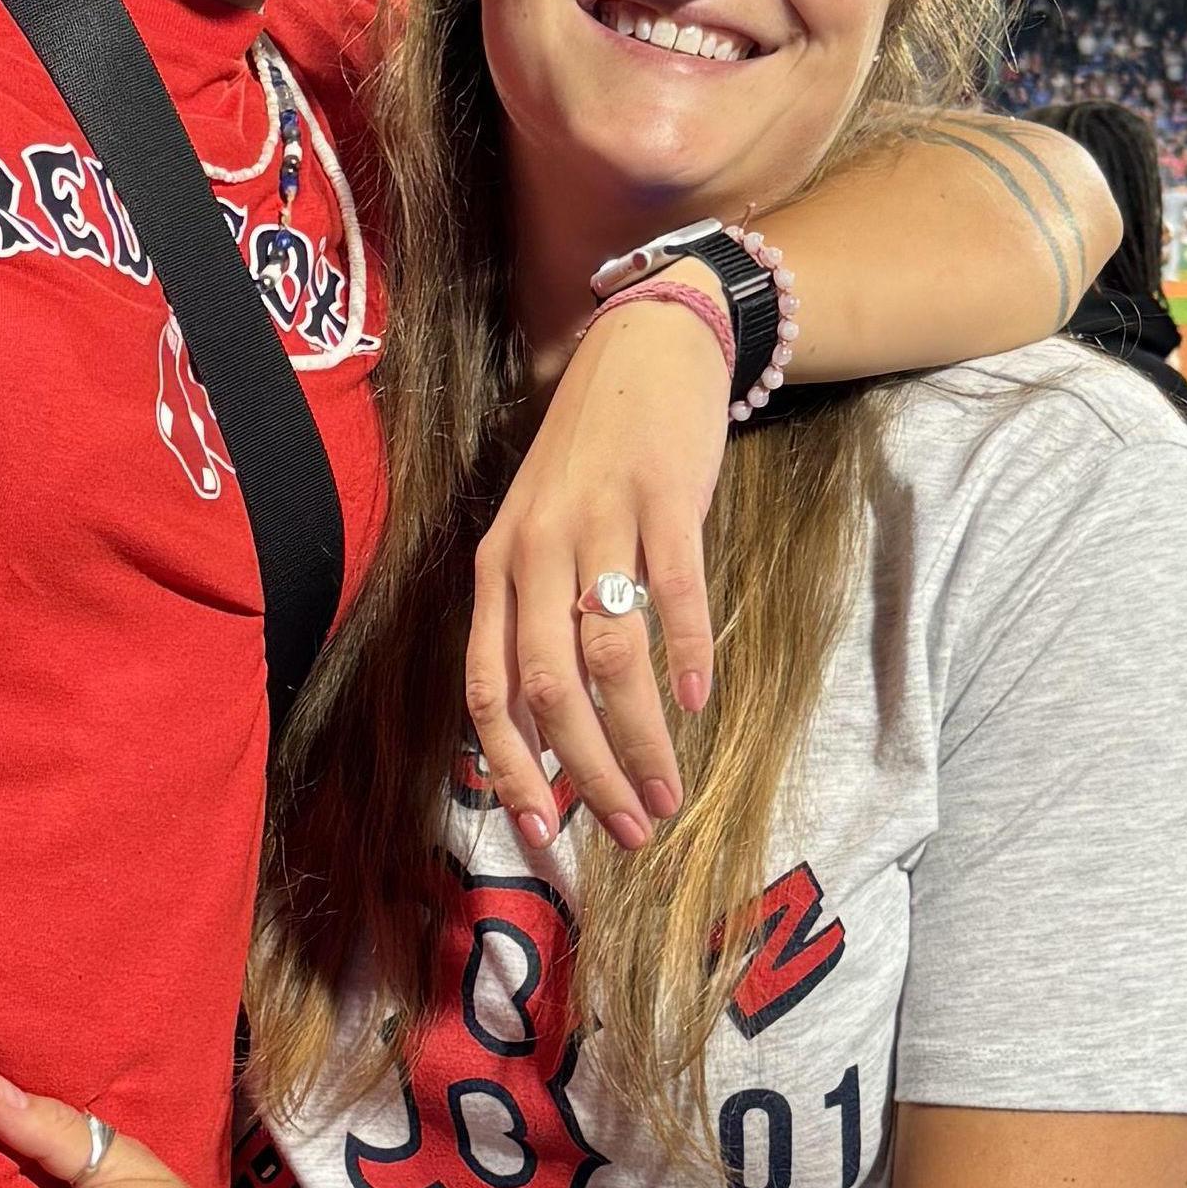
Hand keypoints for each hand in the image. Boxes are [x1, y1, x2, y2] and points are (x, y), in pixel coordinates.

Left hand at [464, 285, 728, 850]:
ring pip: (608, 652)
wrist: (643, 349)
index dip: (510, 771)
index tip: (543, 838)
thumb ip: (538, 626)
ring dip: (641, 735)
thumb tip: (552, 740)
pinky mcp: (662, 496)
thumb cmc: (591, 464)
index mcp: (497, 570)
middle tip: (629, 830)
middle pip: (547, 686)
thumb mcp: (542, 540)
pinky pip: (673, 588)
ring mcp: (598, 521)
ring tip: (671, 792)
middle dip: (587, 773)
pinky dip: (686, 650)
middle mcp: (534, 549)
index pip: (486, 690)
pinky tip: (700, 699)